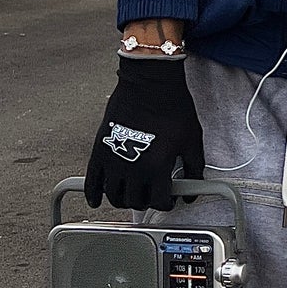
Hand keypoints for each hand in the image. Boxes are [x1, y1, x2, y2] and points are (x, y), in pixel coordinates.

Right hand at [84, 55, 204, 211]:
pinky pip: (91, 181)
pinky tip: (96, 200)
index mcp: (157, 167)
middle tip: (151, 195)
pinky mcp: (99, 149)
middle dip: (146, 202)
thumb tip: (191, 191)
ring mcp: (113, 160)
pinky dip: (93, 194)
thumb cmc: (172, 108)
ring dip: (123, 200)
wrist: (150, 83)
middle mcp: (133, 168)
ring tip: (130, 194)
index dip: (167, 204)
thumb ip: (195, 169)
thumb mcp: (192, 141)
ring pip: (113, 196)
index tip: (169, 199)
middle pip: (135, 202)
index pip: (159, 202)